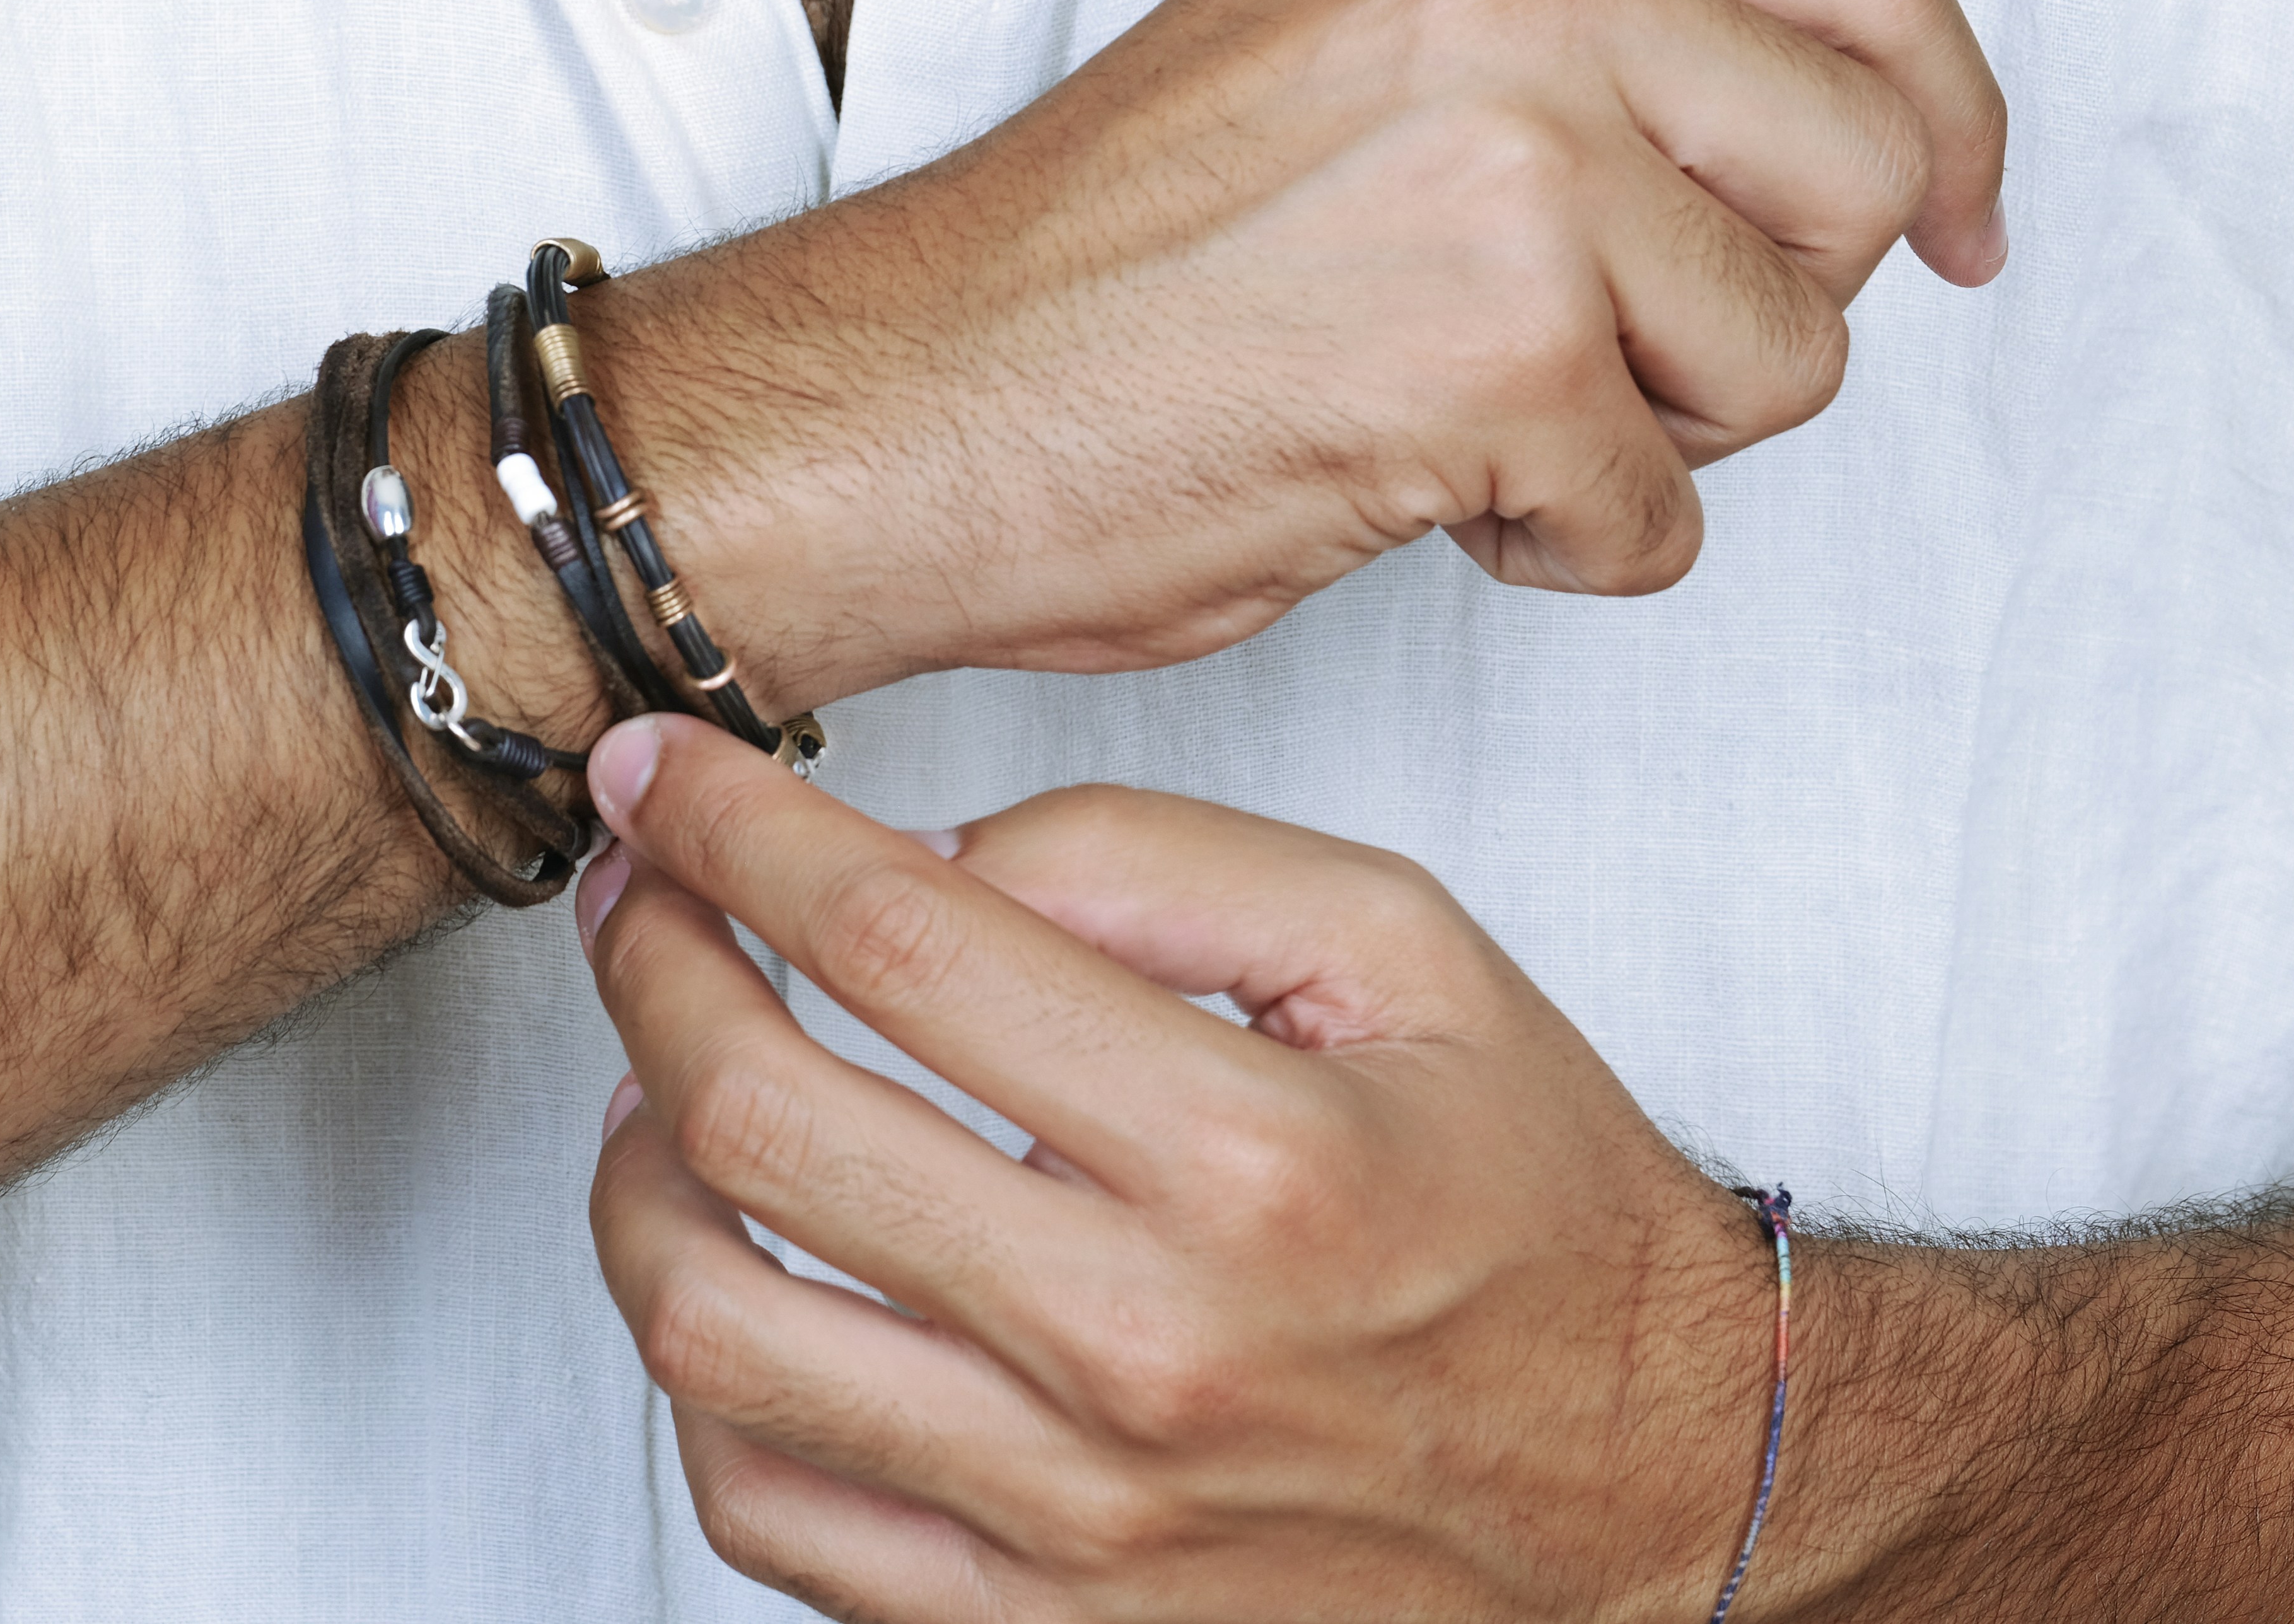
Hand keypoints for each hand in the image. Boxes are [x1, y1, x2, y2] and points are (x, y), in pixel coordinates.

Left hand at [578, 723, 1778, 1623]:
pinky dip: (693, 1367)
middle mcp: (1143, 1350)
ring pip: (714, 1322)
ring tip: (658, 1071)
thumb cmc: (1531, 1206)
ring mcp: (1076, 1522)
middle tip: (641, 888)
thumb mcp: (1398, 946)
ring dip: (631, 1160)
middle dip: (651, 962)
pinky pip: (769, 1506)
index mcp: (1241, 1156)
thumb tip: (931, 857)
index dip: (733, 830)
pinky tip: (728, 1253)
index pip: (893, 938)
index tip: (665, 770)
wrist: (1662, 1487)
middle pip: (765, 1120)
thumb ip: (1151, 862)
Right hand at [617, 0, 2006, 710]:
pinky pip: (1669, 517)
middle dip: (1777, 299)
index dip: (1947, 112)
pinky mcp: (1510, 357)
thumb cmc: (1117, 244)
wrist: (915, 393)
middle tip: (1619, 347)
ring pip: (1796, 357)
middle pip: (1871, 165)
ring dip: (1660, 433)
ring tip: (1465, 399)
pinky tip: (1405, 480)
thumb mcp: (1368, 6)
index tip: (1959, 221)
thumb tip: (1873, 7)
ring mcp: (1522, 158)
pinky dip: (1557, 545)